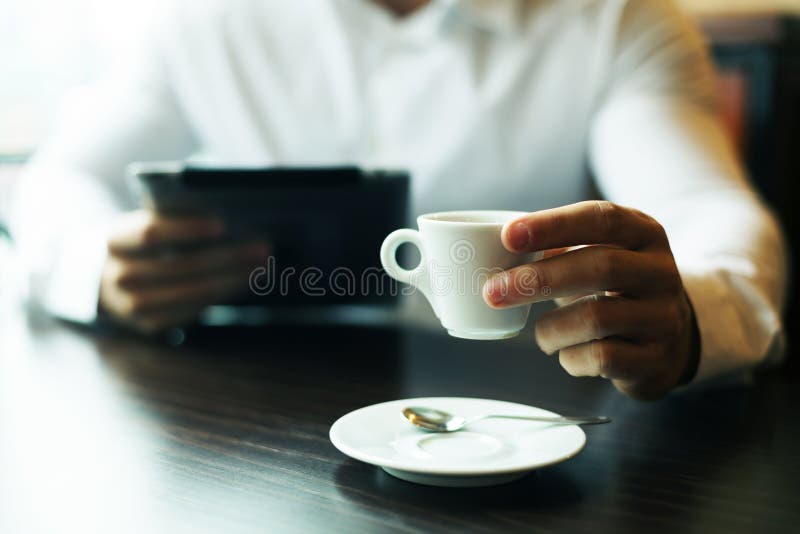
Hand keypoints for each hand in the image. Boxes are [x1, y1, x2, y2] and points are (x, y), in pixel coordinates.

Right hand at [99, 210, 266, 333]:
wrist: (110, 280)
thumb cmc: (145, 243)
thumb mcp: (147, 224)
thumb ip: (176, 219)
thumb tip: (231, 217)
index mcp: (117, 239)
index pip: (151, 234)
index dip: (186, 229)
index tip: (223, 224)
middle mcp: (120, 275)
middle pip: (181, 266)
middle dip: (227, 257)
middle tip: (263, 247)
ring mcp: (133, 305)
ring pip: (193, 292)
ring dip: (233, 279)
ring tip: (262, 265)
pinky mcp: (152, 324)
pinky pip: (194, 310)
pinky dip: (224, 294)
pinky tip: (246, 281)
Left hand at [483, 201, 696, 399]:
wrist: (668, 344)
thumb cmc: (614, 291)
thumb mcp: (598, 257)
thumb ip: (557, 248)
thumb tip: (497, 250)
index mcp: (645, 234)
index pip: (602, 218)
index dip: (553, 225)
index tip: (508, 236)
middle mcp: (661, 272)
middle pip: (600, 267)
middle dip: (538, 279)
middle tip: (492, 291)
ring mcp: (663, 318)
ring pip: (597, 317)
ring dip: (551, 328)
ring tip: (540, 334)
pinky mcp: (655, 360)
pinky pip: (602, 358)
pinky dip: (570, 357)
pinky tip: (566, 353)